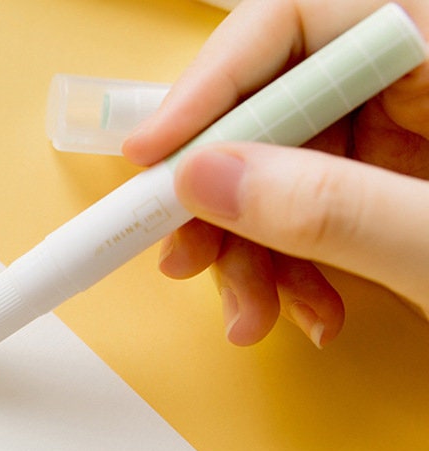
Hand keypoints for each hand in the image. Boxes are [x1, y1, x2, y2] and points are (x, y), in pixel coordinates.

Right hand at [123, 0, 428, 347]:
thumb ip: (331, 208)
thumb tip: (208, 181)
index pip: (298, 23)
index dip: (211, 85)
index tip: (152, 154)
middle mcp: (411, 81)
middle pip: (271, 112)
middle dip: (220, 198)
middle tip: (184, 257)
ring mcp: (394, 139)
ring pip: (273, 175)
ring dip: (247, 254)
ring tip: (254, 316)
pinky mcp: (380, 190)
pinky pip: (300, 217)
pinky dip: (287, 273)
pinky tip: (306, 312)